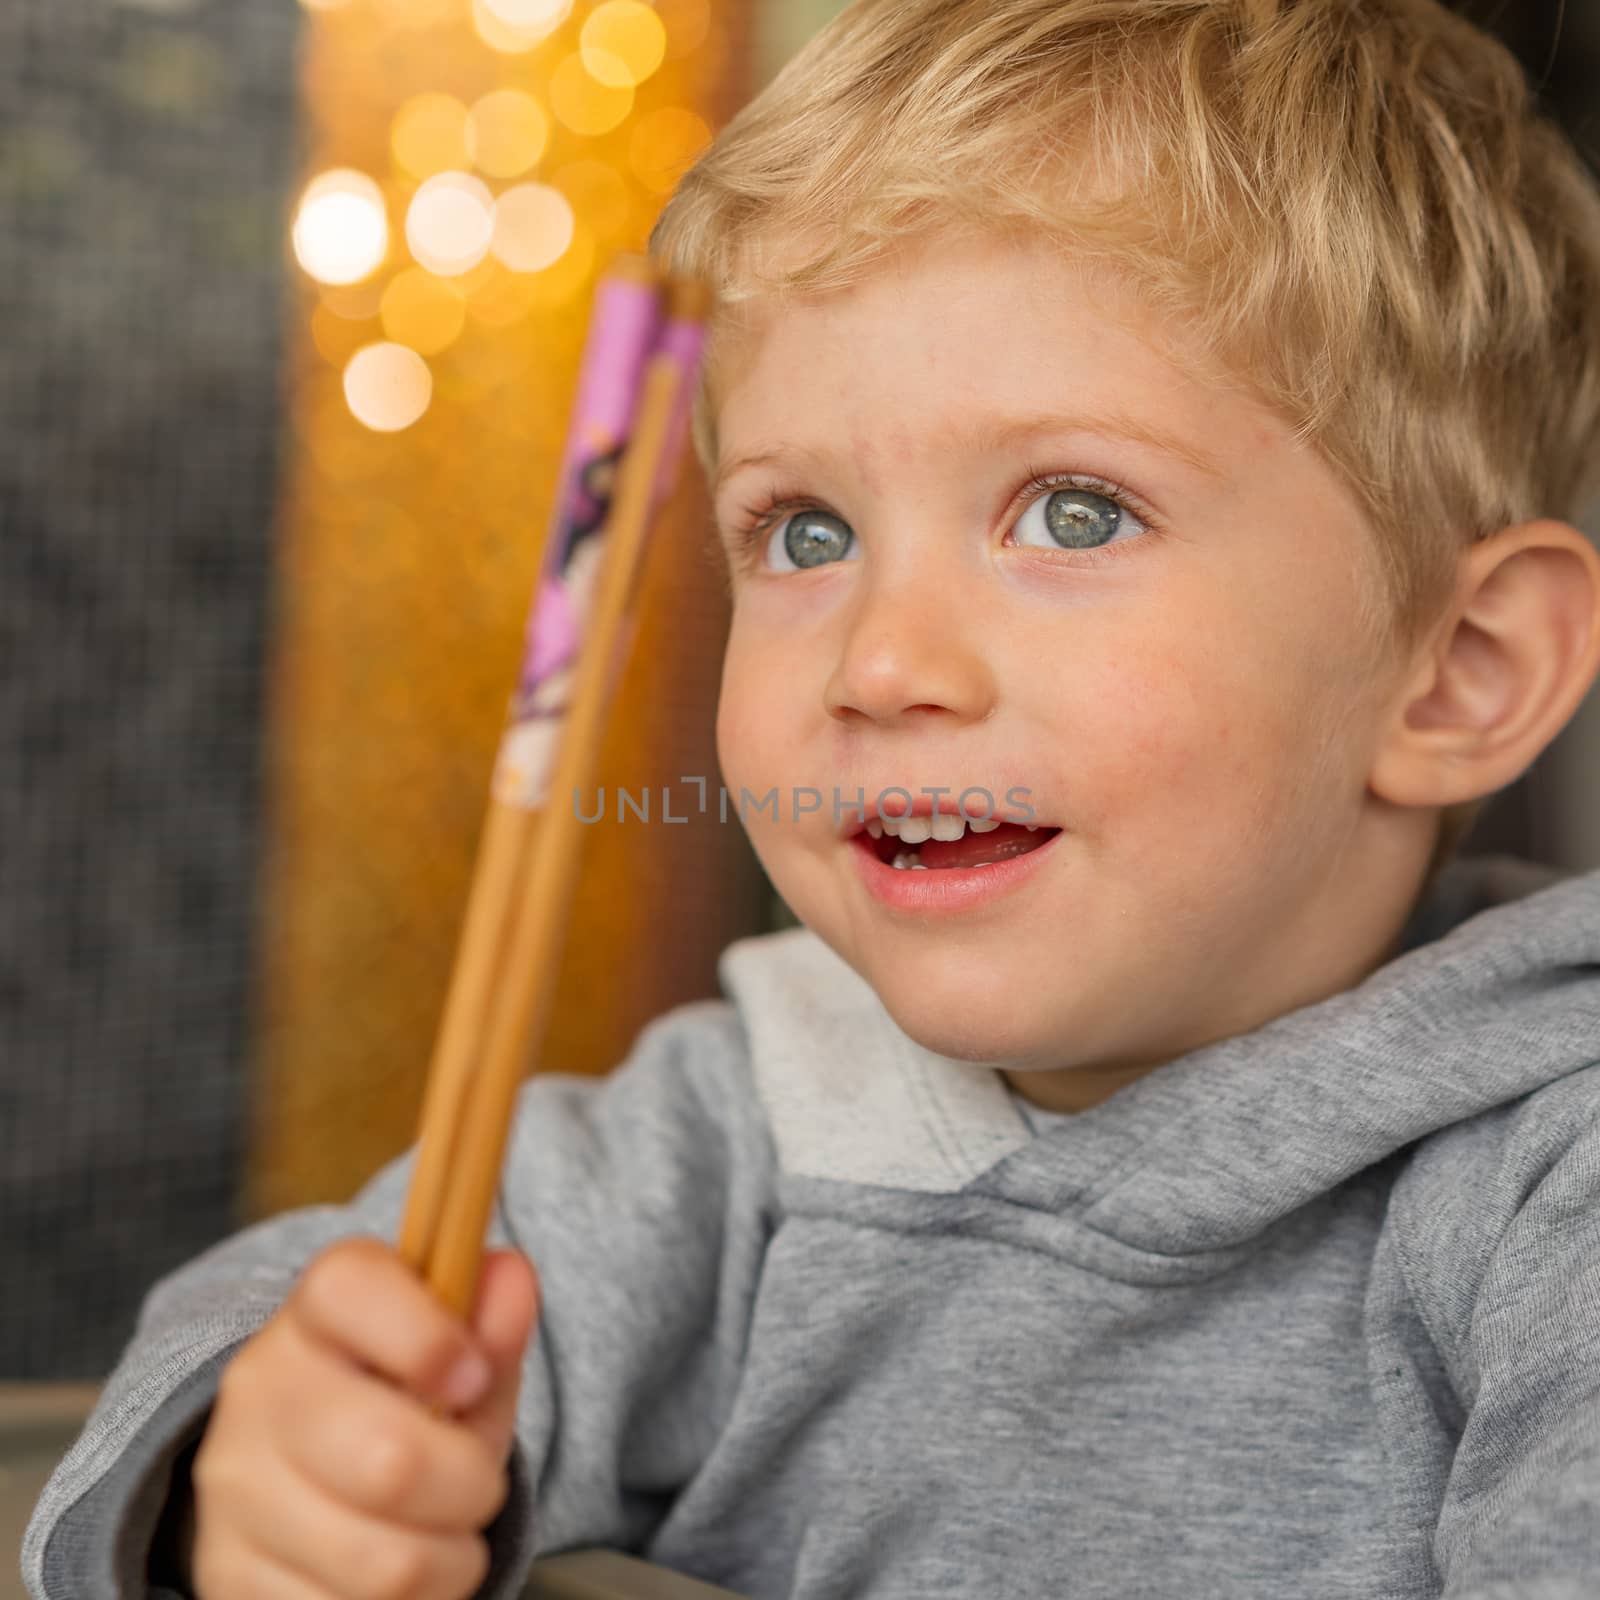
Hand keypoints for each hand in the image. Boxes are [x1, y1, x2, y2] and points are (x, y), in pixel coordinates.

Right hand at [185, 1238, 538, 1598]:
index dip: (428, 1338)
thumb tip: (512, 1278)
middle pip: (391, 1461)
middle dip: (470, 1487)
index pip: (350, 1289)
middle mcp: (260, 1390)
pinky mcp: (228, 1577)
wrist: (302, 1470)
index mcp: (317, 1310)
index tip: (472, 1378)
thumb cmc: (402, 1399)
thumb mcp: (458, 1352)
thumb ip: (491, 1321)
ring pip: (384, 1564)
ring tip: (444, 1534)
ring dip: (449, 1563)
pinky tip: (398, 1573)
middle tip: (478, 1482)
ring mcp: (234, 1490)